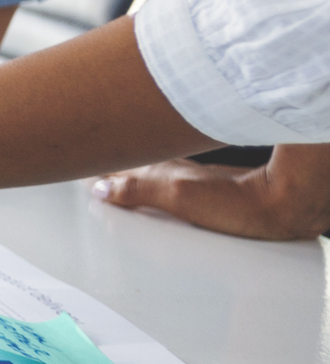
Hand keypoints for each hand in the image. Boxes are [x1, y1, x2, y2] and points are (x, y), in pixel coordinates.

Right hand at [91, 144, 329, 239]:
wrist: (287, 204)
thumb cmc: (243, 204)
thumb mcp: (180, 198)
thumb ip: (139, 191)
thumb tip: (102, 188)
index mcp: (164, 174)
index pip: (119, 169)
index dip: (97, 168)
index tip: (76, 164)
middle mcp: (178, 172)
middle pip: (133, 162)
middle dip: (109, 161)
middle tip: (86, 158)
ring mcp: (195, 178)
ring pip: (150, 165)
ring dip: (129, 166)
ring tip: (111, 167)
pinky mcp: (211, 186)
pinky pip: (169, 173)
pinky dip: (153, 174)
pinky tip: (156, 176)